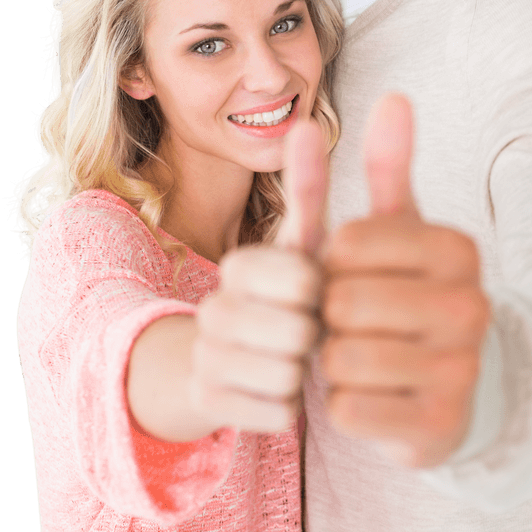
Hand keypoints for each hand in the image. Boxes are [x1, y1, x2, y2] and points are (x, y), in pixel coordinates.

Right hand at [190, 118, 326, 432]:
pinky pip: (277, 411)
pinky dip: (289, 405)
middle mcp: (216, 306)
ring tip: (296, 357)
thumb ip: (309, 185)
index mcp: (243, 264)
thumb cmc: (289, 293)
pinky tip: (280, 389)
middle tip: (310, 327)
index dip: (324, 290)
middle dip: (317, 333)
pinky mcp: (209, 400)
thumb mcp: (302, 242)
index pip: (304, 278)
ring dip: (305, 371)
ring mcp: (207, 354)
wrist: (233, 362)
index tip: (318, 289)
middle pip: (298, 331)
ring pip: (287, 374)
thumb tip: (306, 120)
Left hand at [320, 94, 489, 467]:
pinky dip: (344, 403)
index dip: (331, 264)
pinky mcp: (441, 427)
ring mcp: (462, 370)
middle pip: (341, 303)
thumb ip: (392, 165)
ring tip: (360, 353)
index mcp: (457, 249)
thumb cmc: (413, 292)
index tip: (353, 275)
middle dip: (330, 314)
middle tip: (350, 321)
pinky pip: (349, 410)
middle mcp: (470, 306)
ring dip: (334, 359)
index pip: (346, 244)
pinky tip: (372, 394)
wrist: (463, 384)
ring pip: (342, 358)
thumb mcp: (404, 230)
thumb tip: (393, 95)